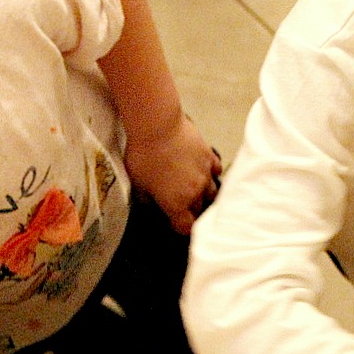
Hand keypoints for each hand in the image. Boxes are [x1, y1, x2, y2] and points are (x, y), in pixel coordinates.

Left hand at [123, 115, 222, 233]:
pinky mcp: (209, 157)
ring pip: (212, 193)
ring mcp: (205, 175)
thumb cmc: (144, 154)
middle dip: (192, 210)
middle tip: (182, 204)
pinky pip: (216, 171)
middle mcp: (195, 193)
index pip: (186, 227)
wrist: (157, 126)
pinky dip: (211, 173)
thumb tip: (150, 204)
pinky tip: (205, 171)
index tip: (176, 223)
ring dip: (205, 195)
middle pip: (199, 210)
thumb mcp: (137, 182)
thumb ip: (146, 199)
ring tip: (197, 191)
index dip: (181, 227)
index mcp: (176, 204)